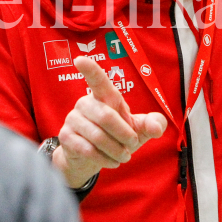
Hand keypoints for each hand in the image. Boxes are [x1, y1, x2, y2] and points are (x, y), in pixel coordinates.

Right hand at [53, 56, 167, 187]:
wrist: (92, 158)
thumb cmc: (117, 136)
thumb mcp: (138, 130)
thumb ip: (153, 124)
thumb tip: (156, 128)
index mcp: (104, 96)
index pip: (97, 79)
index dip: (89, 69)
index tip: (80, 60)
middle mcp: (85, 103)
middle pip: (106, 117)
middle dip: (125, 135)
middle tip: (132, 146)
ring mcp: (73, 119)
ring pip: (98, 136)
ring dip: (116, 150)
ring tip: (123, 156)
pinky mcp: (65, 137)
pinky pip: (88, 150)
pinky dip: (105, 159)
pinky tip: (111, 162)